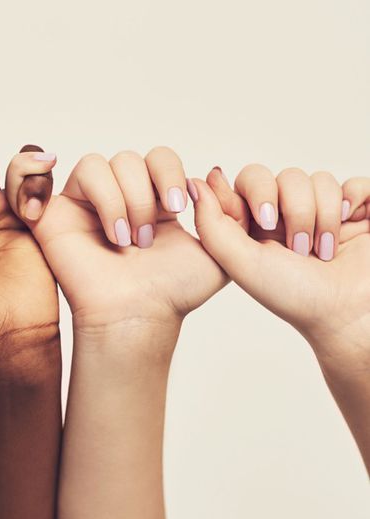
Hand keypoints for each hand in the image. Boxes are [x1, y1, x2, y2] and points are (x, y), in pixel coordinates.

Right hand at [13, 147, 233, 328]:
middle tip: (145, 238)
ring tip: (120, 239)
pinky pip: (33, 172)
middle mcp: (117, 195)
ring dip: (114, 200)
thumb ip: (227, 211)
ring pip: (95, 165)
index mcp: (152, 197)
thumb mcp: (221, 248)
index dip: (168, 174)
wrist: (137, 315)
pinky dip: (32, 173)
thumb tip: (206, 174)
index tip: (176, 210)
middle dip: (141, 195)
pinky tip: (51, 203)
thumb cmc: (173, 292)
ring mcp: (82, 204)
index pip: (159, 157)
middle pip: (128, 158)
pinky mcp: (49, 213)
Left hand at [191, 166, 369, 366]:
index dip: (256, 193)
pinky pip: (354, 184)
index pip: (250, 183)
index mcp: (258, 225)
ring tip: (324, 251)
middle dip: (295, 210)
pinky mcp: (358, 212)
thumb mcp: (241, 263)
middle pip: (286, 177)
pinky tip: (350, 223)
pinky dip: (354, 200)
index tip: (266, 222)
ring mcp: (325, 212)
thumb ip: (211, 225)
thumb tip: (192, 183)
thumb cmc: (294, 297)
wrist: (348, 315)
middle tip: (299, 248)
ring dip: (324, 216)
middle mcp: (290, 215)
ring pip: (320, 180)